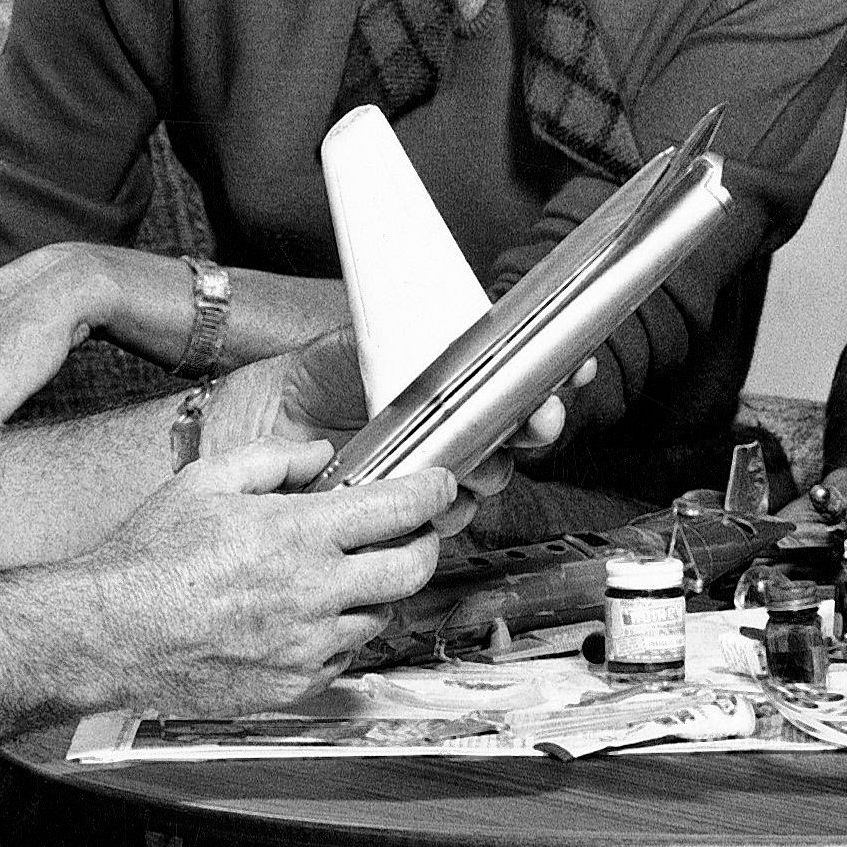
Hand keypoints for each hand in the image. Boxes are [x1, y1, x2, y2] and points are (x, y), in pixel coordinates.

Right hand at [91, 445, 456, 715]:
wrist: (111, 634)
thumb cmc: (149, 560)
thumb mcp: (206, 481)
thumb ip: (273, 460)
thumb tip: (319, 456)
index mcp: (298, 534)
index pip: (399, 509)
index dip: (433, 492)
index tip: (439, 486)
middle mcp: (314, 591)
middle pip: (413, 569)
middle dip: (424, 544)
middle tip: (411, 534)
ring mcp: (309, 644)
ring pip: (380, 616)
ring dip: (374, 593)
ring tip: (339, 577)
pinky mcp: (296, 684)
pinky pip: (344, 657)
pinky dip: (338, 636)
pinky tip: (306, 619)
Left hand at [202, 332, 571, 526]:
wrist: (272, 421)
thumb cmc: (318, 374)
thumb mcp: (364, 344)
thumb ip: (405, 338)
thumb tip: (442, 330)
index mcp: (455, 378)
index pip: (521, 376)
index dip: (554, 376)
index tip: (574, 369)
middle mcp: (455, 423)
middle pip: (518, 433)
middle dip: (534, 428)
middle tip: (534, 421)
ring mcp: (437, 465)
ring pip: (490, 478)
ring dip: (489, 474)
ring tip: (472, 464)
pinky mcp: (411, 504)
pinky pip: (450, 516)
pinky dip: (449, 513)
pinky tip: (436, 502)